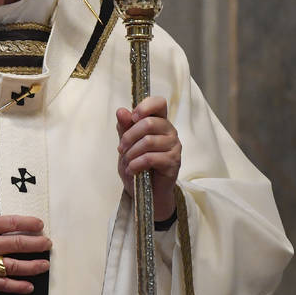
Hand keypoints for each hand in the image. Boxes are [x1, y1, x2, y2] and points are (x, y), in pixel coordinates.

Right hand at [0, 189, 49, 293]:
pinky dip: (16, 286)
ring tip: (45, 264)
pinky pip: (0, 284)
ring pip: (14, 265)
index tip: (39, 224)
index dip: (28, 223)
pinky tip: (29, 286)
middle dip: (37, 244)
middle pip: (18, 244)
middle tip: (47, 243)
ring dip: (33, 266)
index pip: (11, 223)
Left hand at [116, 96, 180, 220]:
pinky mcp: (174, 162)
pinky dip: (136, 164)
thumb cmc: (136, 164)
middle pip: (149, 123)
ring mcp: (174, 147)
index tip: (132, 118)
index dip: (144, 106)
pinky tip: (132, 170)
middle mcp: (170, 131)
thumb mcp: (126, 144)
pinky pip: (151, 158)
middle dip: (128, 137)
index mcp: (159, 122)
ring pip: (148, 141)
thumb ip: (124, 127)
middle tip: (121, 149)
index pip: (159, 103)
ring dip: (131, 153)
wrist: (144, 191)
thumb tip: (121, 111)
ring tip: (127, 162)